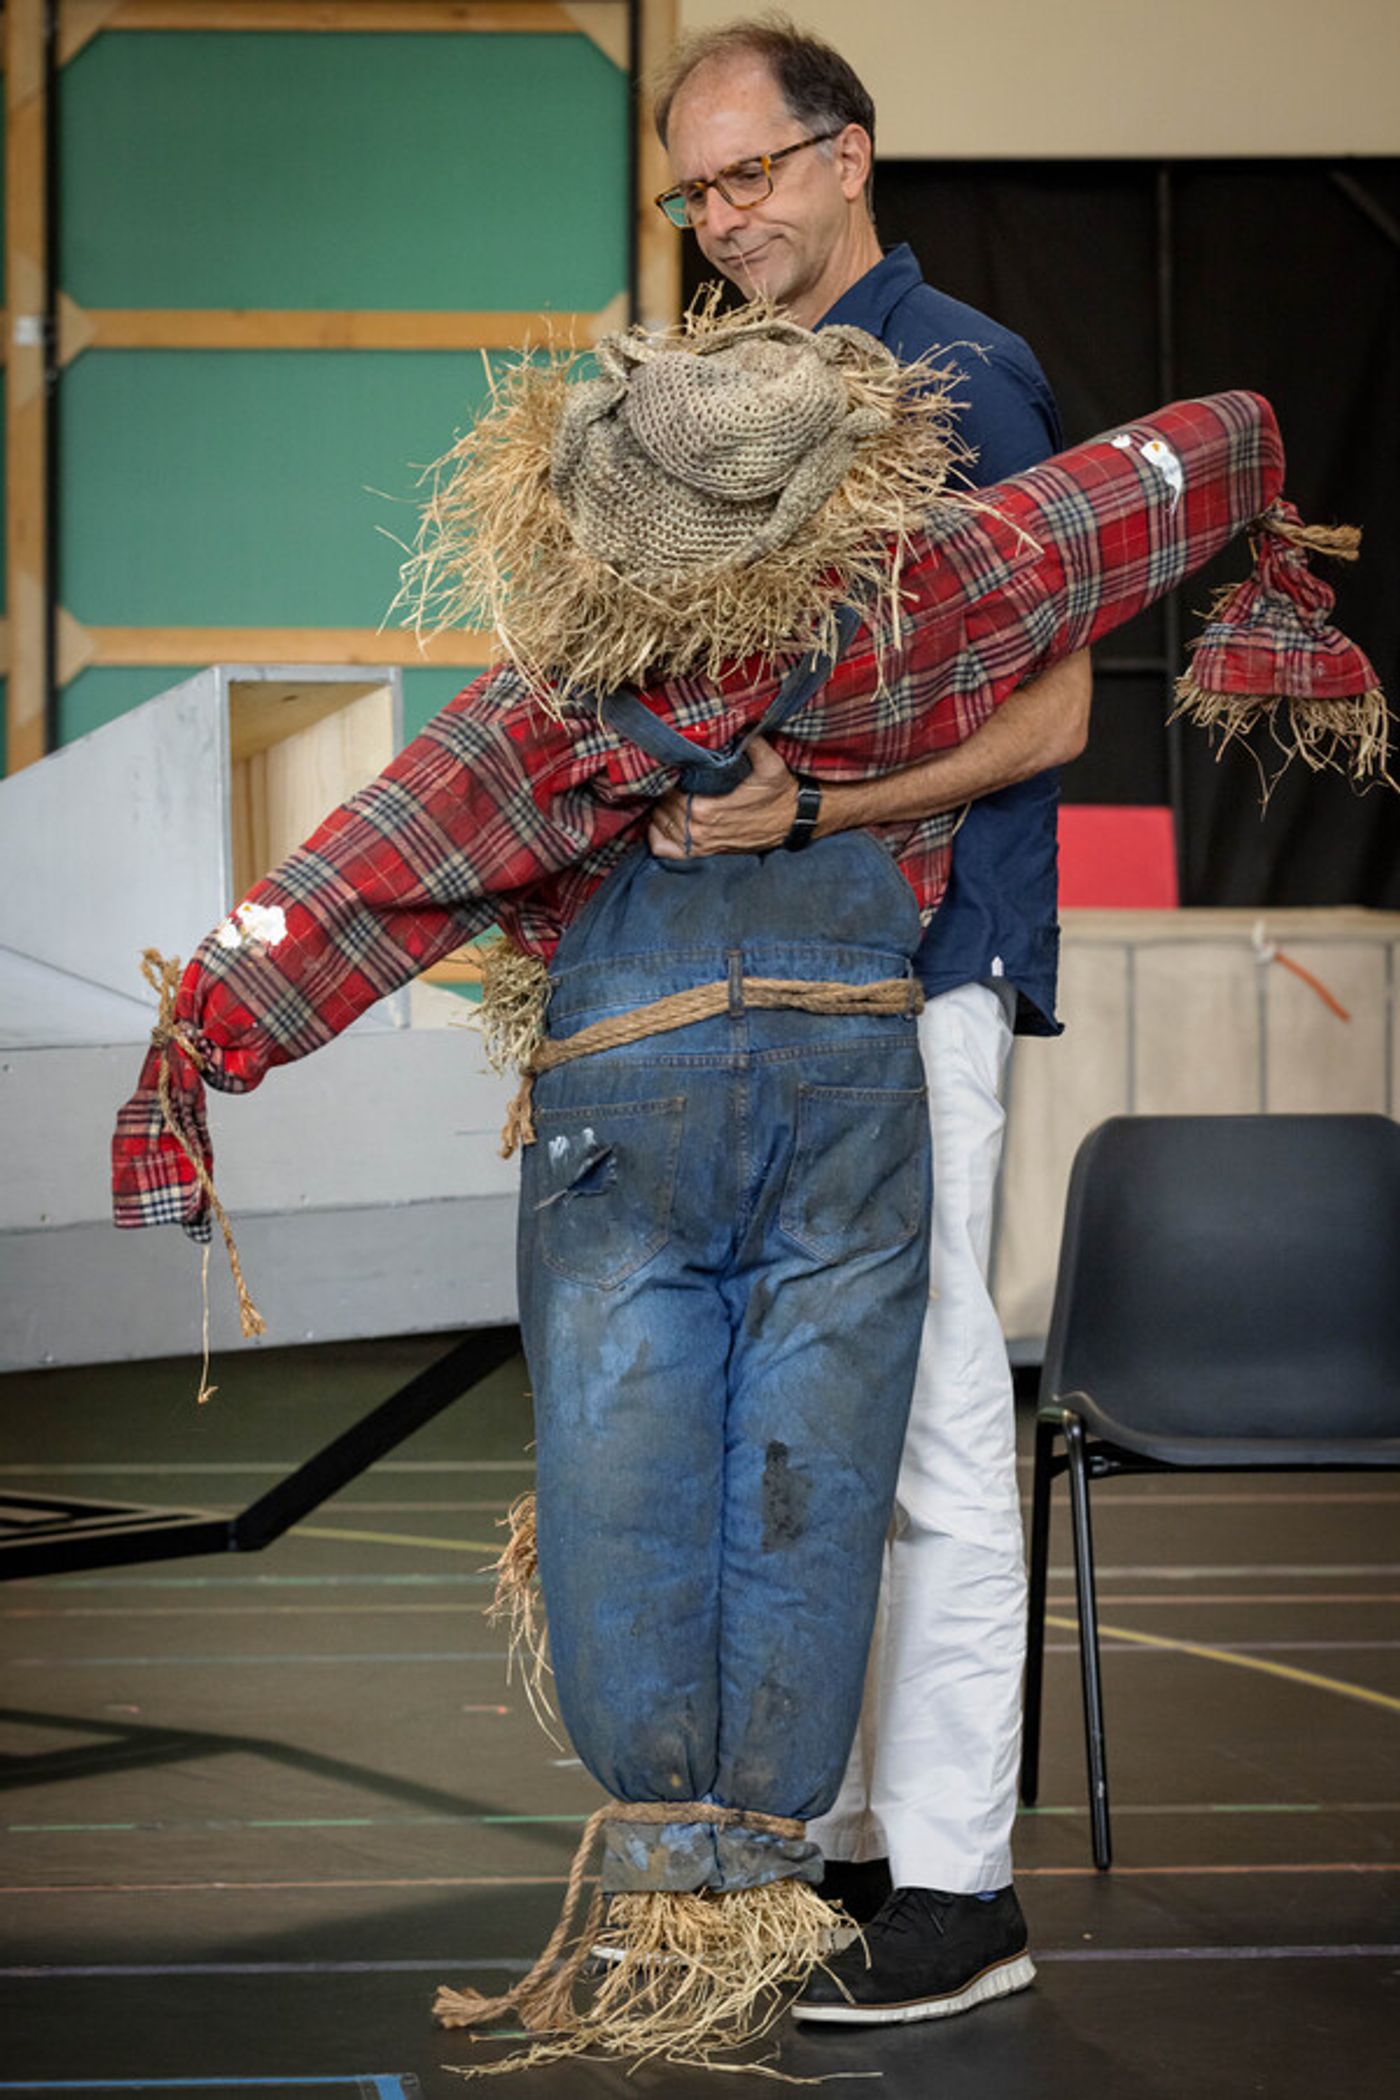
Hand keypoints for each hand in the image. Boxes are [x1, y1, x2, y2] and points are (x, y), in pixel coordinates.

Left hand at [647, 737, 799, 858]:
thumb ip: (752, 743)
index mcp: (710, 810)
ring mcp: (702, 844)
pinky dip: (659, 836)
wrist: (795, 820)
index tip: (673, 768)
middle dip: (663, 793)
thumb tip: (738, 724)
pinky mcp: (705, 852)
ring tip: (667, 794)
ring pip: (661, 827)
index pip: (671, 795)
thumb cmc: (781, 792)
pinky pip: (666, 850)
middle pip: (664, 810)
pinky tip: (664, 821)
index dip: (668, 780)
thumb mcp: (770, 764)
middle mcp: (702, 831)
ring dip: (659, 811)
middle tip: (669, 777)